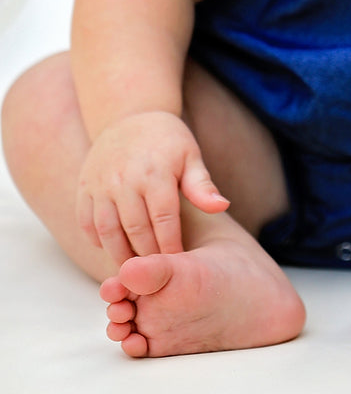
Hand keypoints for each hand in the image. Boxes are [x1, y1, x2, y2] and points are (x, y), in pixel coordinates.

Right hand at [76, 111, 229, 264]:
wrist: (130, 116)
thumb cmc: (168, 141)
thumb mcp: (190, 156)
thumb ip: (202, 185)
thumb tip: (221, 206)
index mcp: (156, 173)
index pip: (164, 220)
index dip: (171, 247)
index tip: (178, 264)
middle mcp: (124, 179)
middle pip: (135, 230)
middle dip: (147, 256)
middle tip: (157, 277)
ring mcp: (100, 183)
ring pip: (107, 230)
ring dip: (120, 254)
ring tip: (135, 270)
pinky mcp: (84, 187)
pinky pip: (86, 221)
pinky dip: (97, 240)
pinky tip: (112, 250)